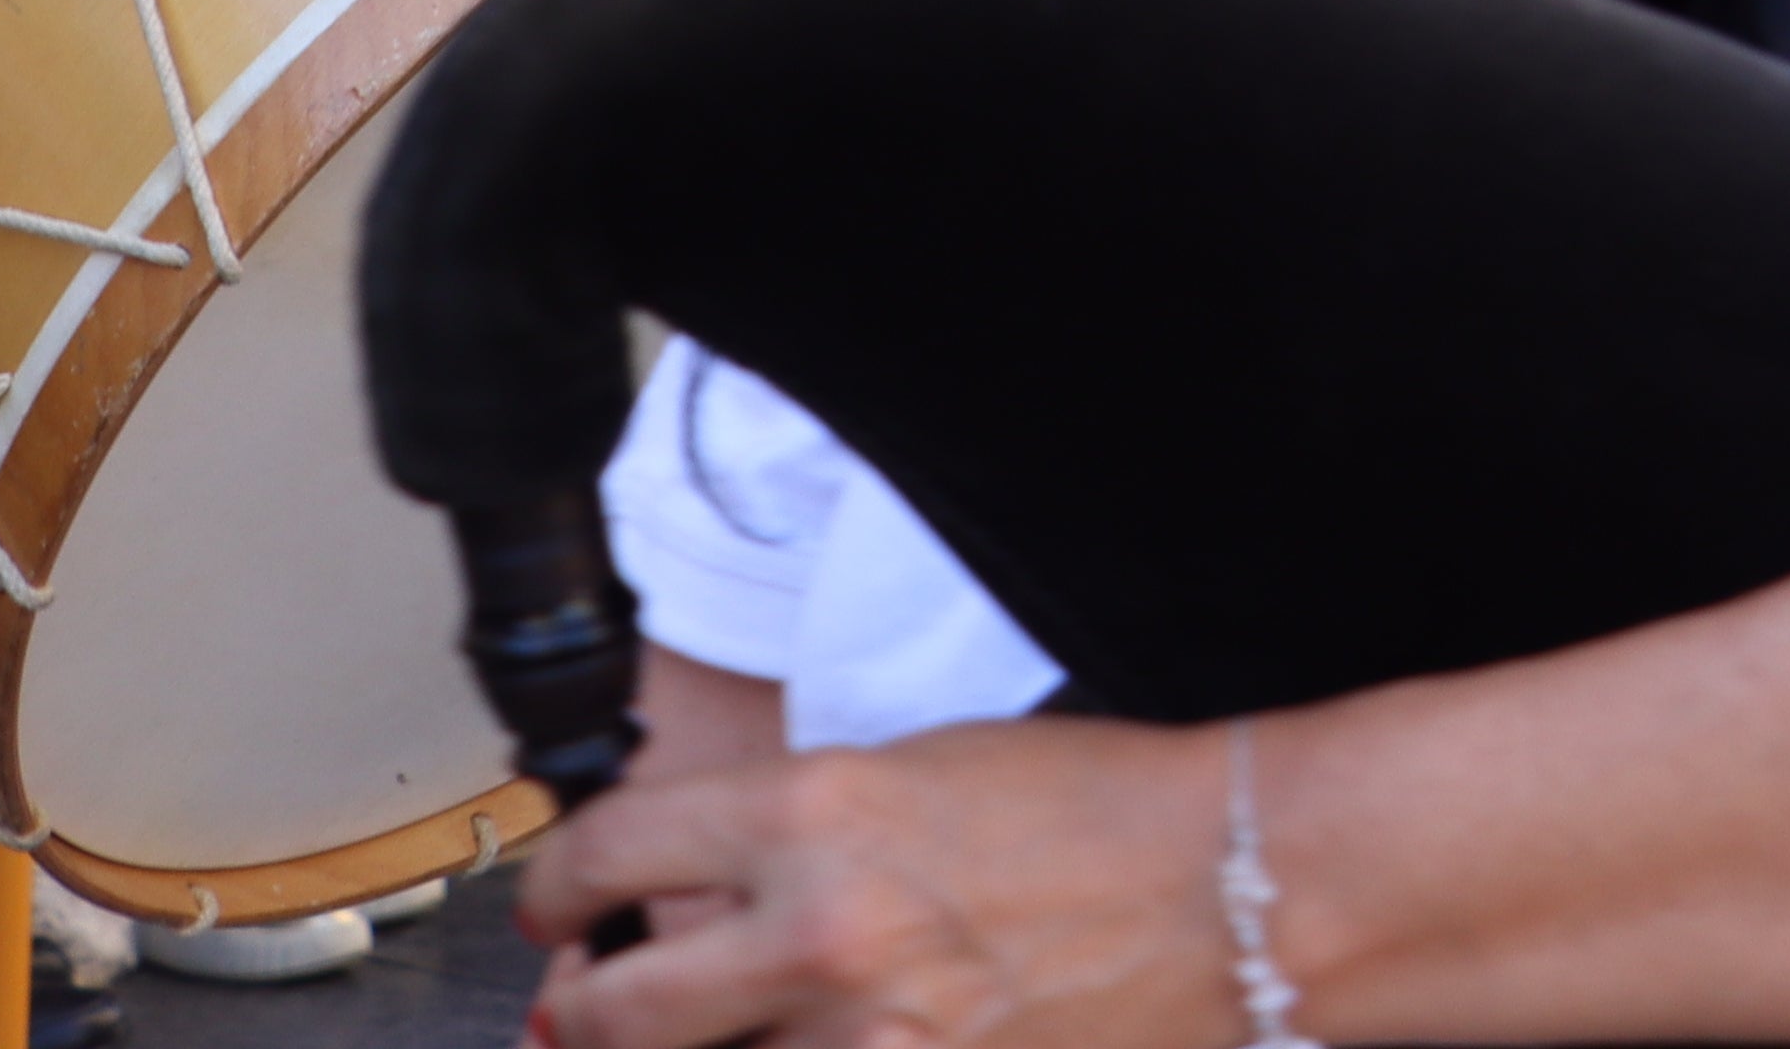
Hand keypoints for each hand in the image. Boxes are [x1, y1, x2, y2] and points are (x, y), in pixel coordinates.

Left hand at [518, 717, 1228, 1048]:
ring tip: (697, 1036)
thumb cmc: (1100, 812)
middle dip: (576, 1009)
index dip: (556, 886)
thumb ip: (794, 830)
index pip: (612, 851)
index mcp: (818, 810)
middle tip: (578, 1003)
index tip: (558, 906)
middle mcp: (821, 927)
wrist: (1232, 888)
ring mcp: (867, 1040)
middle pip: (609, 1009)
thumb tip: (690, 891)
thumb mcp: (922, 768)